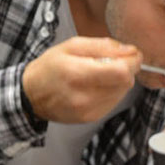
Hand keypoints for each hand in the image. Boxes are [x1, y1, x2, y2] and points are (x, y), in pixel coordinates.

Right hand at [21, 36, 140, 123]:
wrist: (31, 95)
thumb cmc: (49, 67)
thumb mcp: (71, 46)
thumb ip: (103, 46)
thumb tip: (130, 50)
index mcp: (77, 73)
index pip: (122, 71)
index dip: (133, 61)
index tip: (131, 54)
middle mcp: (83, 96)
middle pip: (125, 82)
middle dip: (126, 69)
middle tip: (112, 61)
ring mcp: (88, 110)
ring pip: (122, 92)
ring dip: (118, 81)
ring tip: (99, 74)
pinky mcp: (91, 118)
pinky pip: (114, 101)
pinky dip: (111, 91)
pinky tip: (96, 86)